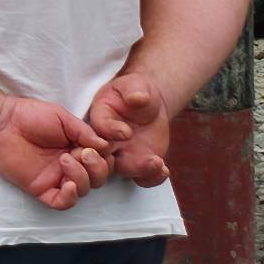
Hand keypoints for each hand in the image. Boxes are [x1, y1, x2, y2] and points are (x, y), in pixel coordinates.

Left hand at [0, 91, 112, 209]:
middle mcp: (70, 165)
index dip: (105, 157)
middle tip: (83, 153)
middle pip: (97, 179)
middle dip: (97, 168)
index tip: (98, 147)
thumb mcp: (63, 118)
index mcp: (77, 147)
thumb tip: (106, 145)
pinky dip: (70, 197)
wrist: (1, 123)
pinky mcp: (41, 189)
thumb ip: (84, 132)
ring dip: (82, 177)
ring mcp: (56, 178)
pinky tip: (68, 184)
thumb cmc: (30, 116)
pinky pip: (62, 203)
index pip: (102, 160)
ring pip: (82, 191)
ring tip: (65, 159)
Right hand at [84, 67, 179, 189]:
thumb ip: (134, 90)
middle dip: (118, 161)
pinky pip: (141, 177)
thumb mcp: (135, 85)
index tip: (126, 132)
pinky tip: (164, 171)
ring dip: (139, 170)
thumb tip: (138, 98)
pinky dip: (152, 178)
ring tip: (156, 162)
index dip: (111, 132)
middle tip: (135, 158)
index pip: (99, 128)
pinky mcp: (137, 163)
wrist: (149, 103)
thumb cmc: (136, 90)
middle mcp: (106, 140)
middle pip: (104, 156)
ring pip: (123, 169)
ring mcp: (121, 154)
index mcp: (100, 117)